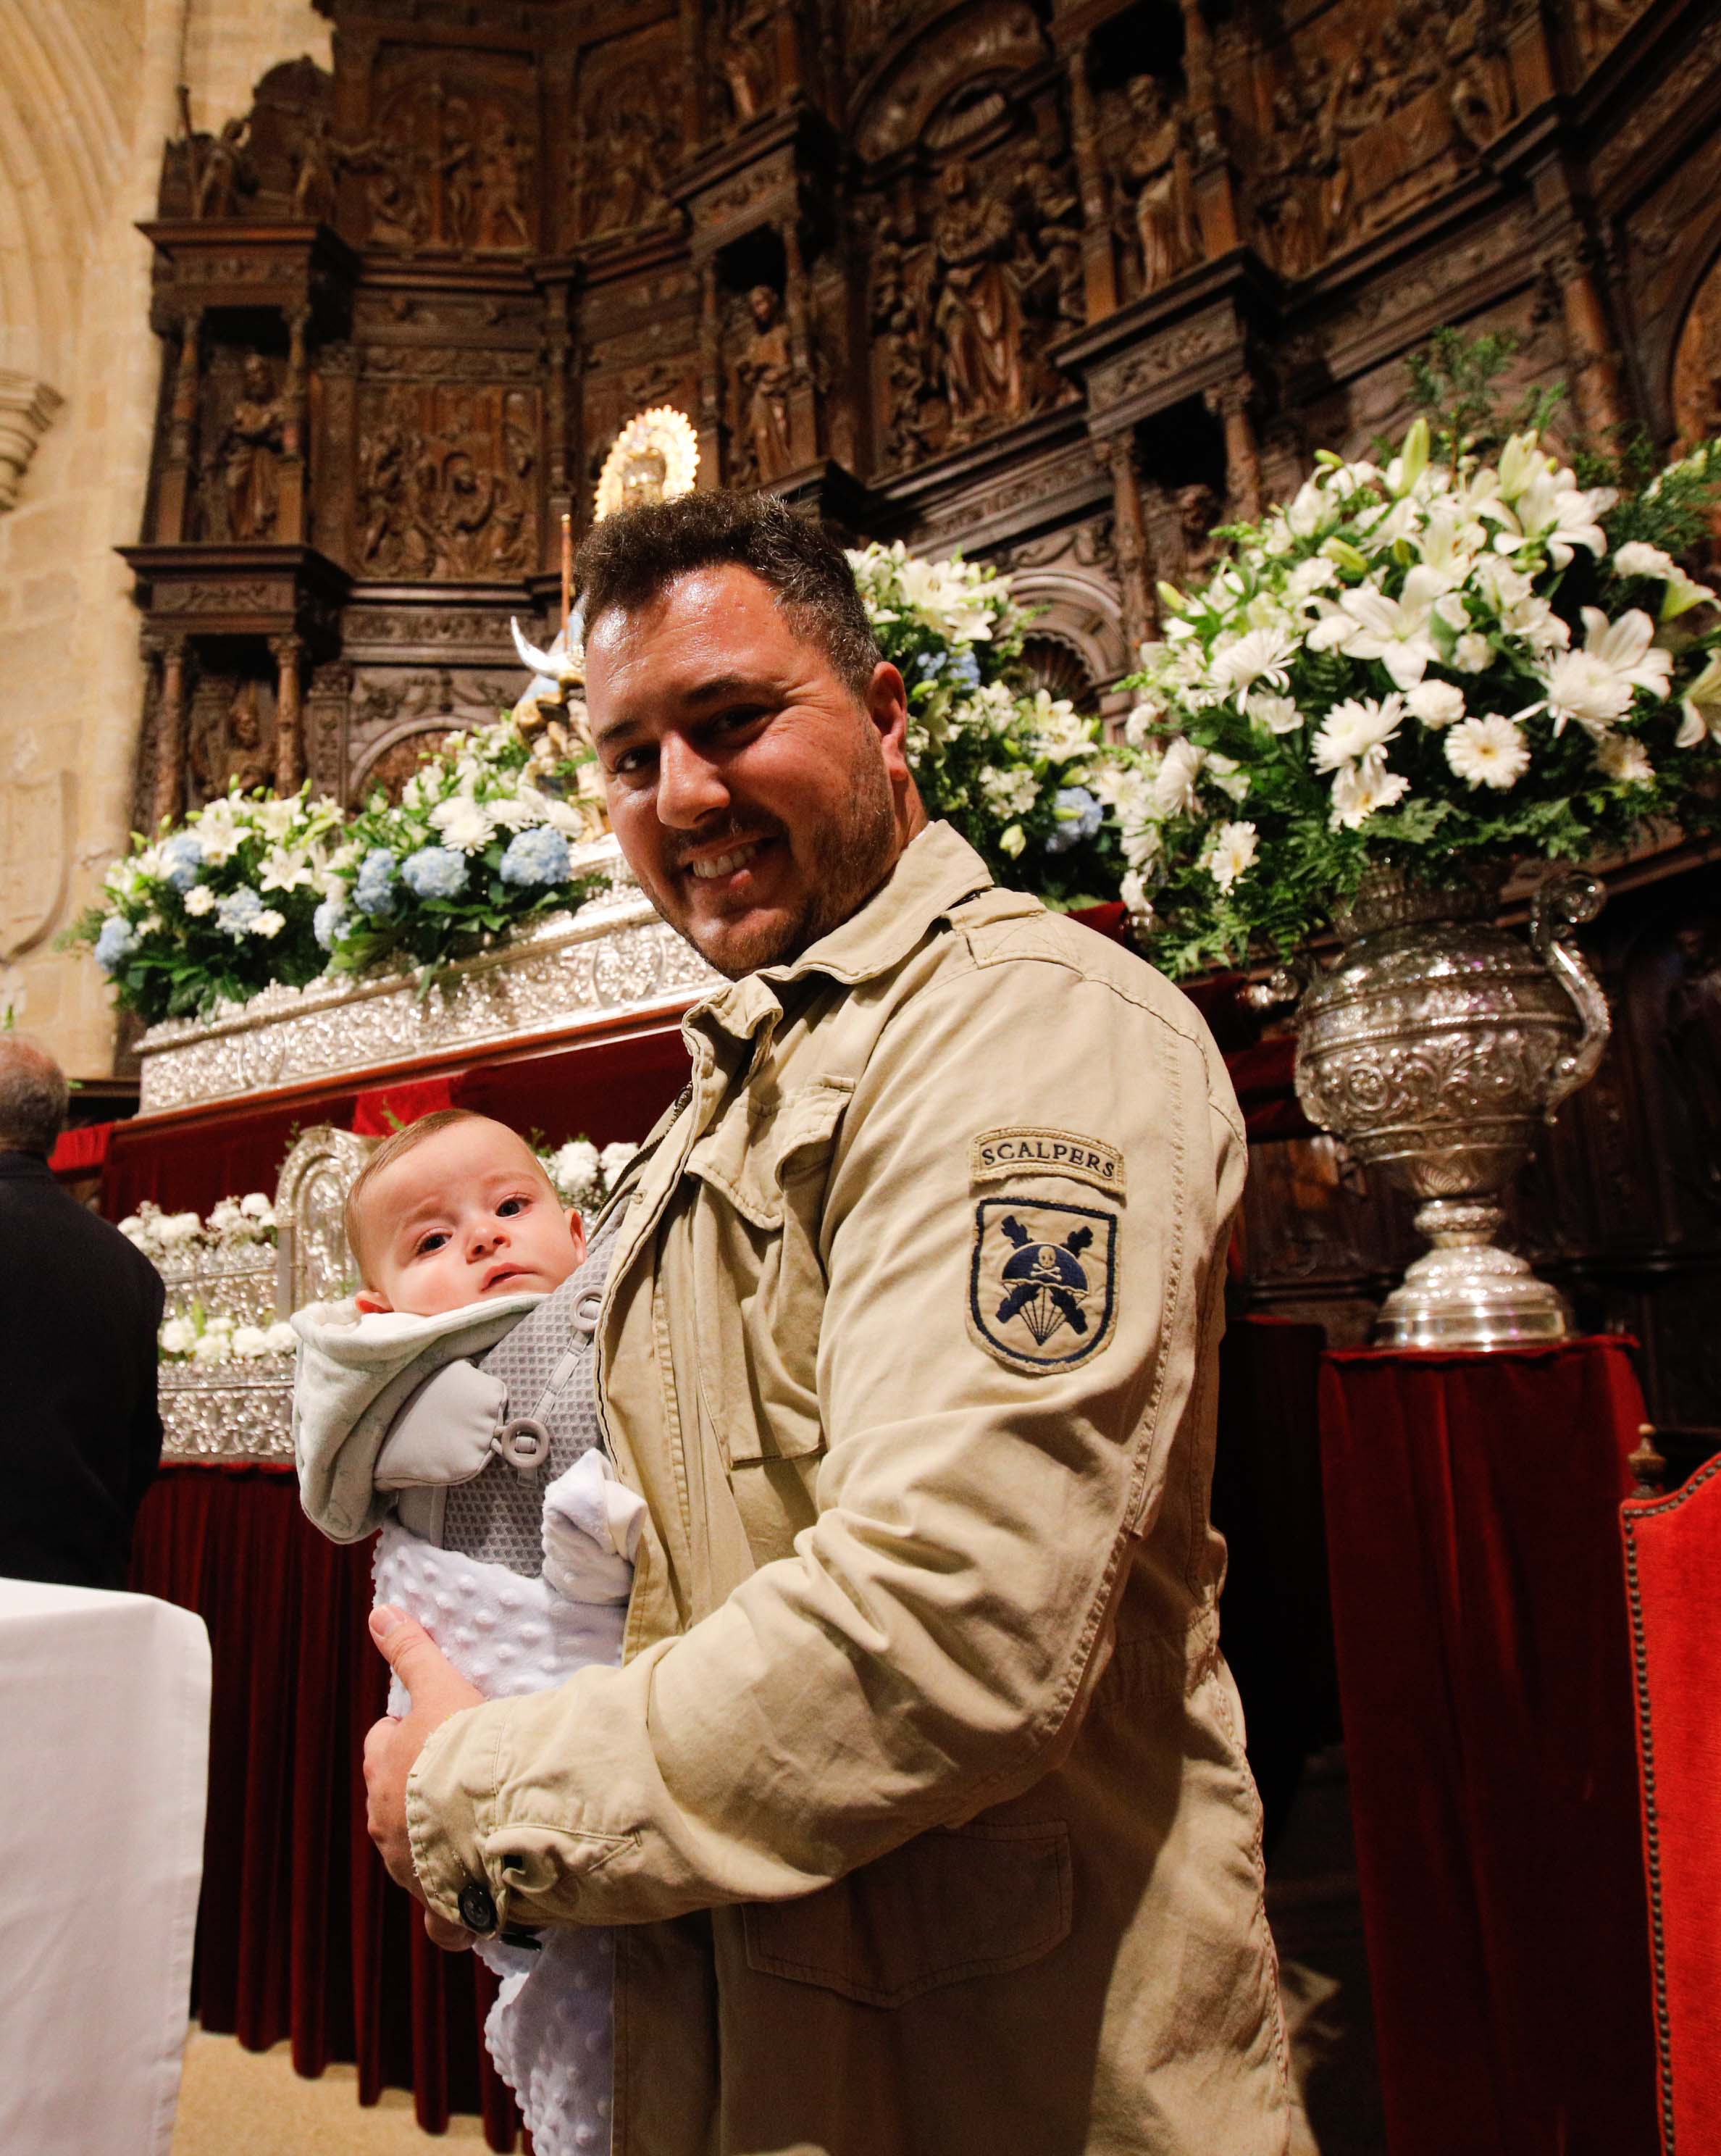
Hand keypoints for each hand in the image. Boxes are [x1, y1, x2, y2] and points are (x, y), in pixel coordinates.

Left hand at [363, 1605, 485, 1952]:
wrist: (493, 1811)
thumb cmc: (466, 1746)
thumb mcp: (440, 1686)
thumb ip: (411, 1651)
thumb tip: (379, 1612)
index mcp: (384, 1770)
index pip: (382, 1746)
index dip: (405, 1736)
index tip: (434, 1731)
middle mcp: (387, 1824)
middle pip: (392, 1802)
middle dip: (416, 1791)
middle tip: (455, 1778)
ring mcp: (412, 1869)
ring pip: (414, 1857)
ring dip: (435, 1845)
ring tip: (473, 1831)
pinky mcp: (442, 1906)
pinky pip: (443, 1924)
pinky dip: (454, 1919)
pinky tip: (475, 1911)